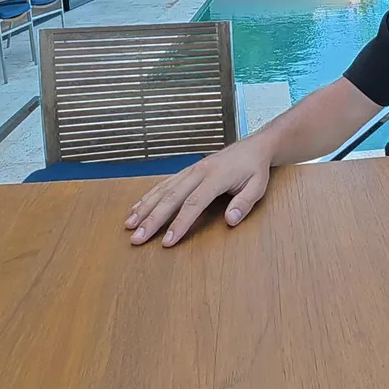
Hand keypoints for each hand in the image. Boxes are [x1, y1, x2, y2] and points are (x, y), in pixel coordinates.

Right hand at [124, 144, 271, 246]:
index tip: (167, 242)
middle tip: (137, 238)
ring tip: (129, 225)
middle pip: (171, 197)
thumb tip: (230, 220)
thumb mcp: (258, 186)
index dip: (179, 223)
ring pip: (163, 189)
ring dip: (145, 207)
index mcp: (216, 177)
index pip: (194, 203)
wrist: (254, 146)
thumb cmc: (255, 169)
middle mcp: (198, 172)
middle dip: (152, 219)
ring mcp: (190, 170)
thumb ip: (244, 203)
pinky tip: (137, 208)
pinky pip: (164, 183)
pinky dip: (149, 196)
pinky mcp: (187, 171)